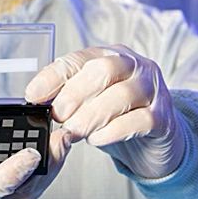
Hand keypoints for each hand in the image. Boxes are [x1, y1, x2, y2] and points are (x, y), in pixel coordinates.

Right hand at [0, 97, 71, 198]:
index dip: (9, 176)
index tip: (31, 153)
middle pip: (14, 196)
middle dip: (42, 170)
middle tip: (61, 139)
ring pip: (26, 196)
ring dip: (50, 170)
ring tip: (64, 139)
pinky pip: (28, 191)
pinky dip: (46, 171)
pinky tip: (56, 148)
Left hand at [25, 45, 185, 178]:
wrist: (156, 142)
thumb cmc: (118, 117)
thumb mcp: (90, 102)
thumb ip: (68, 96)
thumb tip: (36, 100)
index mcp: (111, 56)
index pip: (79, 58)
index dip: (54, 76)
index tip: (33, 95)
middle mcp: (135, 66)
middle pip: (103, 70)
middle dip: (75, 93)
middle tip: (58, 115)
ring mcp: (153, 90)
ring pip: (122, 95)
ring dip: (92, 115)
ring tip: (75, 132)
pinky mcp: (163, 117)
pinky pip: (139, 120)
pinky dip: (114, 131)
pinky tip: (98, 139)